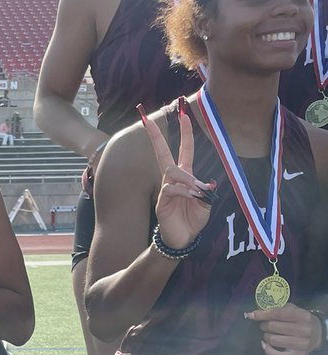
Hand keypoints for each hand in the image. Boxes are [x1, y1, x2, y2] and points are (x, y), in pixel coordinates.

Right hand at [140, 100, 214, 250]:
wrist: (183, 239)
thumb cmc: (193, 220)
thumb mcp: (206, 204)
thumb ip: (206, 192)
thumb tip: (207, 183)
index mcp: (185, 177)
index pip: (184, 150)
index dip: (185, 133)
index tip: (184, 115)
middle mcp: (173, 180)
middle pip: (162, 153)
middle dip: (156, 137)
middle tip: (147, 121)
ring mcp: (166, 189)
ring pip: (172, 172)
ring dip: (187, 178)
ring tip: (198, 191)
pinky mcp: (162, 201)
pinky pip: (171, 188)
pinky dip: (184, 191)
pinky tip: (192, 197)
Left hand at [246, 301, 324, 354]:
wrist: (319, 335)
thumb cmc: (301, 321)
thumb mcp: (294, 311)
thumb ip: (278, 309)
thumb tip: (256, 312)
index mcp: (302, 315)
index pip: (277, 314)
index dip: (261, 314)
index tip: (251, 315)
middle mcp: (303, 329)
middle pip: (273, 327)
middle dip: (264, 326)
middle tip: (265, 326)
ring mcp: (301, 344)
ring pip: (273, 340)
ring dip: (266, 337)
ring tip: (268, 334)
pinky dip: (267, 350)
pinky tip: (266, 345)